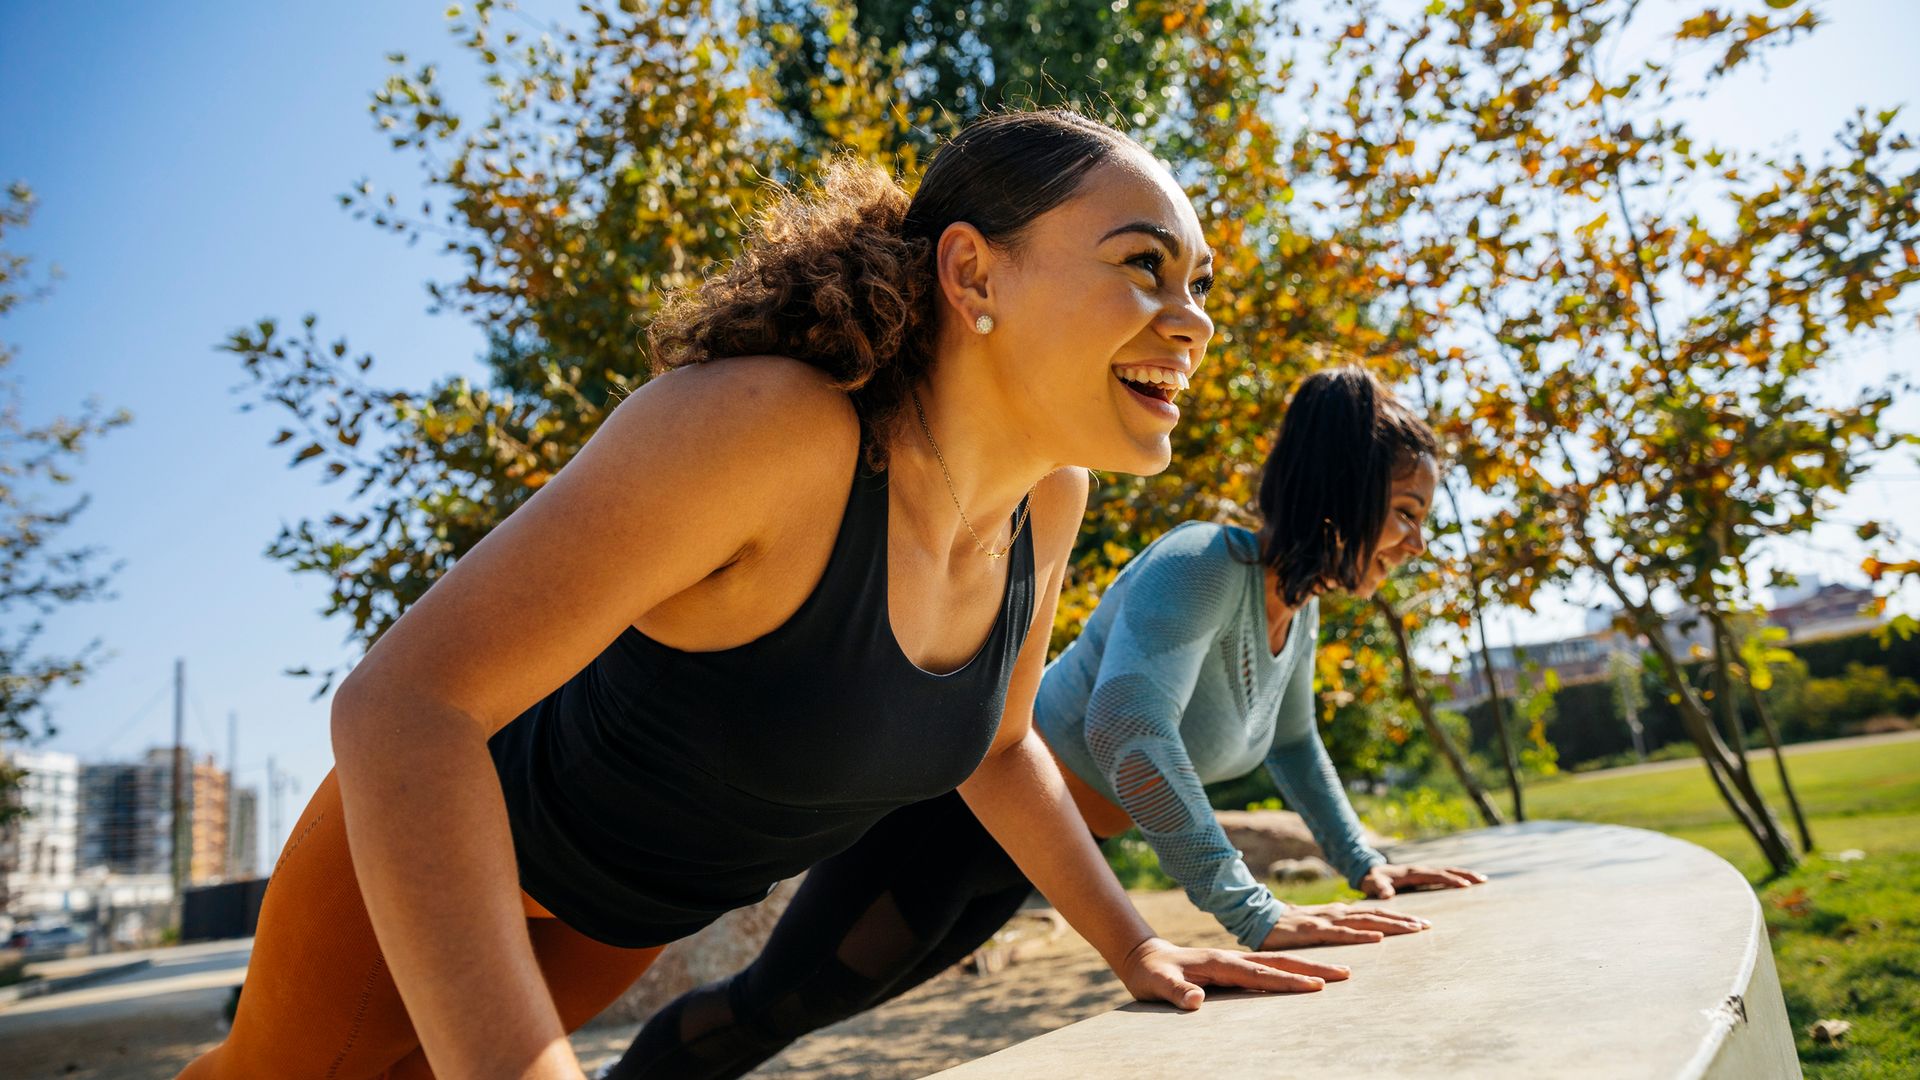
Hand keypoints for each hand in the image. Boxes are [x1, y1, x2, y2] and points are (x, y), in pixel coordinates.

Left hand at [1115, 936, 1349, 1010]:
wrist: (1144, 957)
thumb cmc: (1151, 974)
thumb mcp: (1157, 984)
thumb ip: (1175, 992)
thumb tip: (1197, 1000)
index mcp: (1219, 961)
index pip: (1259, 974)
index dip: (1288, 981)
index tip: (1316, 985)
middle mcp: (1232, 959)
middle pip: (1279, 963)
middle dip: (1313, 968)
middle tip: (1346, 974)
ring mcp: (1235, 962)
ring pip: (1279, 964)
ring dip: (1308, 968)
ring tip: (1339, 972)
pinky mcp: (1234, 968)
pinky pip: (1269, 970)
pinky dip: (1293, 972)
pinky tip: (1308, 978)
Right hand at [1259, 902, 1430, 948]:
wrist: (1258, 918)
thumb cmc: (1288, 927)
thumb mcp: (1317, 928)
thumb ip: (1336, 932)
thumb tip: (1356, 938)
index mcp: (1339, 914)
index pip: (1375, 914)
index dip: (1399, 917)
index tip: (1422, 923)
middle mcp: (1338, 914)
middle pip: (1376, 915)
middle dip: (1403, 920)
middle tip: (1428, 925)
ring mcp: (1327, 920)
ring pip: (1365, 922)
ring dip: (1391, 925)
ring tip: (1414, 929)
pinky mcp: (1315, 930)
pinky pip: (1342, 934)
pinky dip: (1361, 935)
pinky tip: (1378, 938)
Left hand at [1359, 863, 1486, 898]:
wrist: (1367, 871)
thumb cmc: (1370, 879)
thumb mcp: (1372, 884)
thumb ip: (1379, 888)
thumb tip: (1387, 895)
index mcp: (1411, 872)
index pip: (1435, 876)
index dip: (1450, 880)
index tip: (1466, 885)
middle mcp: (1419, 870)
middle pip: (1446, 870)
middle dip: (1464, 874)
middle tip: (1483, 879)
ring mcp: (1421, 872)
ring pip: (1446, 871)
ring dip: (1463, 874)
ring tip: (1482, 879)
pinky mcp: (1421, 876)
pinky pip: (1441, 876)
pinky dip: (1455, 877)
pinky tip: (1465, 883)